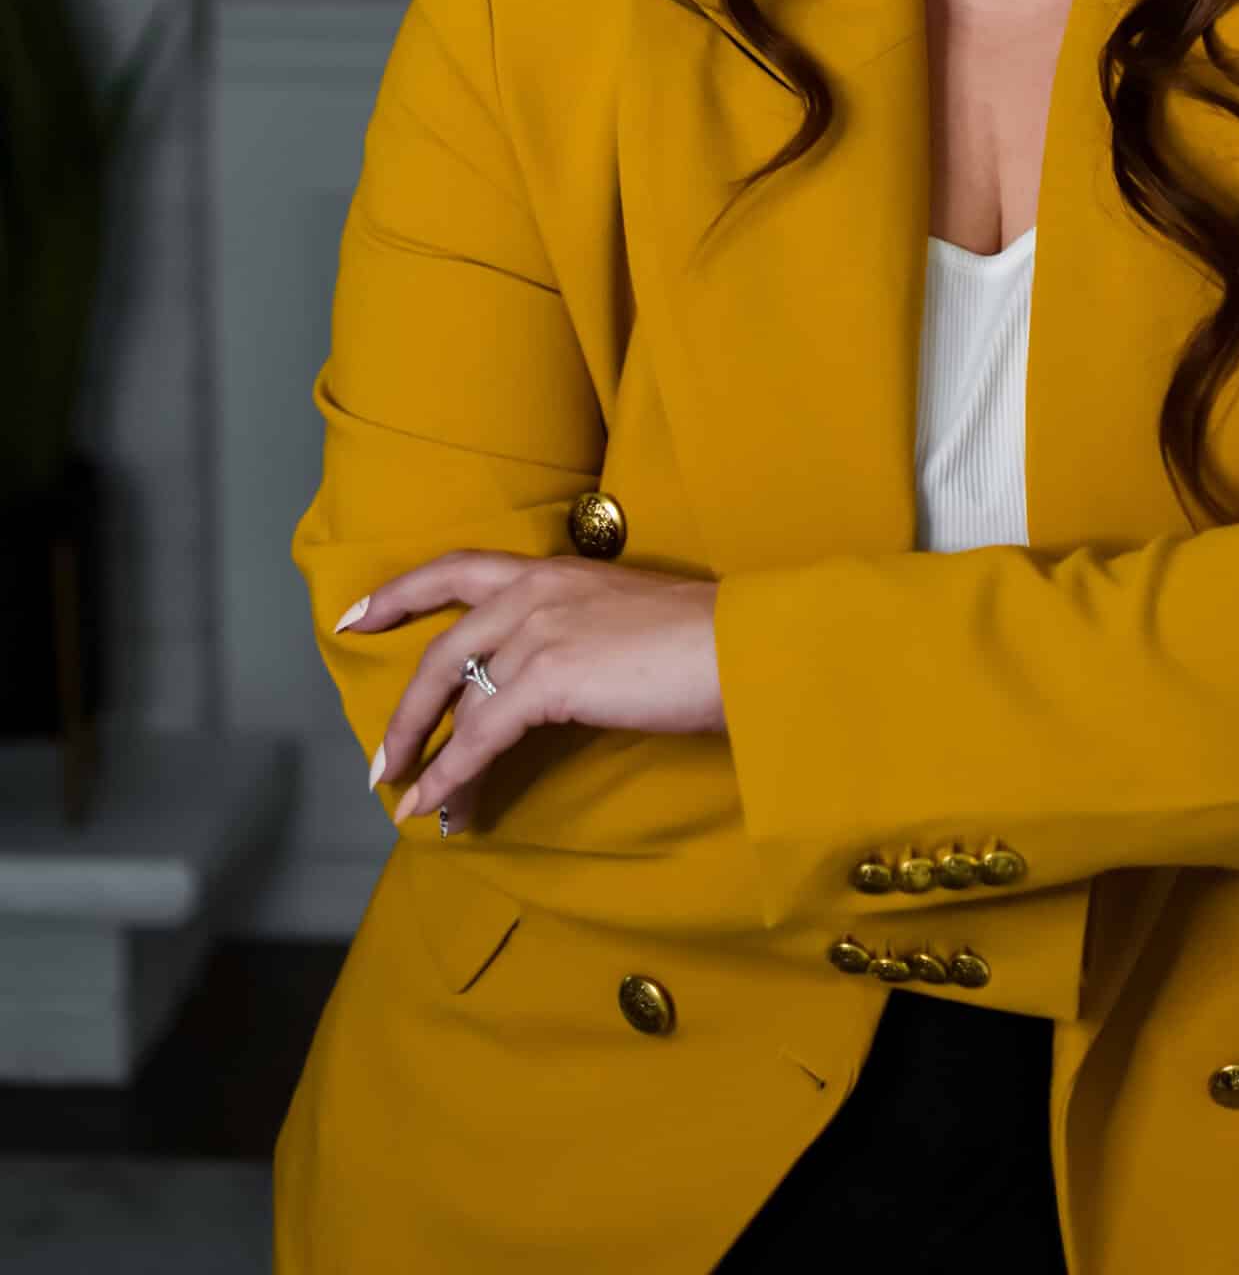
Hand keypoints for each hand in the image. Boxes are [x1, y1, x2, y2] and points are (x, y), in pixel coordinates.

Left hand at [340, 552, 724, 835]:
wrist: (745, 648)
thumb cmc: (706, 640)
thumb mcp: (626, 620)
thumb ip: (580, 635)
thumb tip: (558, 682)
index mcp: (555, 572)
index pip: (459, 569)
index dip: (400, 594)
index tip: (355, 617)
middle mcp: (536, 593)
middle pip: (442, 652)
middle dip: (405, 711)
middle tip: (382, 758)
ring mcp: (538, 634)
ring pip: (455, 700)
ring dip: (427, 758)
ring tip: (410, 800)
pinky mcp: (547, 680)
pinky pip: (478, 739)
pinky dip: (450, 777)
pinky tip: (440, 808)